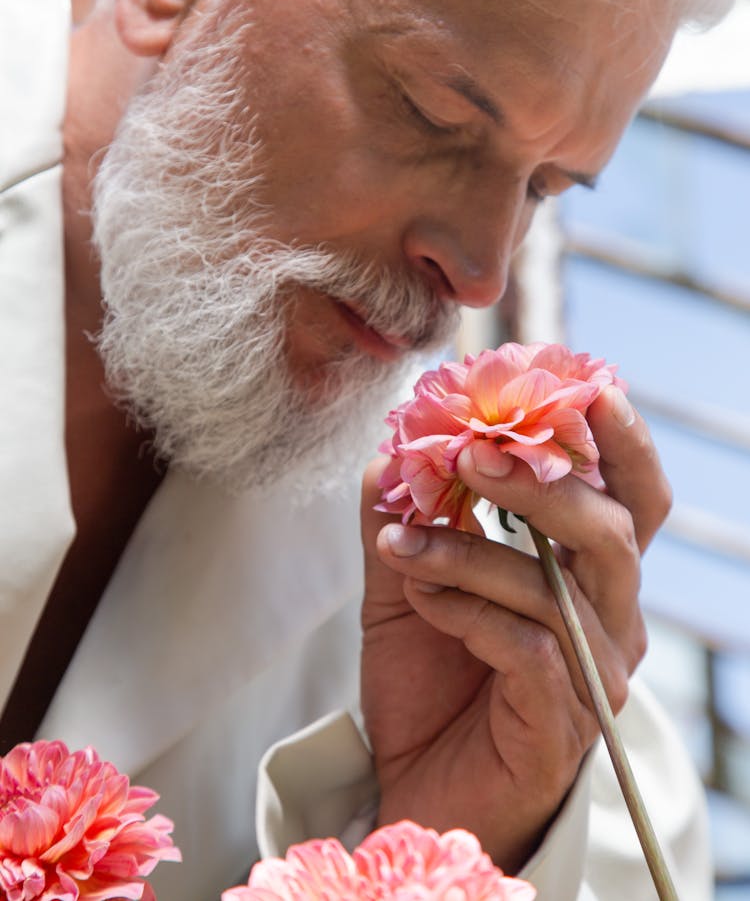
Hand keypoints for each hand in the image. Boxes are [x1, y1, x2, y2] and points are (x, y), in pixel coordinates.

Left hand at [360, 385, 670, 872]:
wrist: (416, 786)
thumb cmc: (431, 679)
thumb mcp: (408, 580)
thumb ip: (406, 513)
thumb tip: (390, 443)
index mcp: (588, 571)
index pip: (627, 491)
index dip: (613, 433)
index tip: (569, 377)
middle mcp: (609, 618)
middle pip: (612, 530)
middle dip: (544, 479)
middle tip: (473, 450)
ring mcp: (591, 674)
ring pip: (557, 586)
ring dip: (471, 550)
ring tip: (400, 542)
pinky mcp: (560, 724)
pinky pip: (527, 649)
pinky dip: (465, 612)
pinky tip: (419, 599)